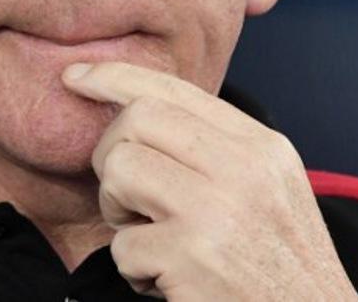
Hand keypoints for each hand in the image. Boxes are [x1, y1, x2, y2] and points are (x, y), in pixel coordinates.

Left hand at [61, 62, 357, 300]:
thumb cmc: (280, 270)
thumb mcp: (269, 191)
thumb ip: (216, 150)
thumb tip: (138, 110)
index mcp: (261, 148)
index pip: (173, 89)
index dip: (115, 77)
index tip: (76, 76)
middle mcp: (244, 169)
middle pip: (136, 119)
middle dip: (111, 155)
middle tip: (128, 199)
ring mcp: (218, 211)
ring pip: (120, 170)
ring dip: (117, 212)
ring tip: (151, 241)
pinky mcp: (193, 257)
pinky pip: (123, 245)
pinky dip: (134, 271)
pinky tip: (168, 283)